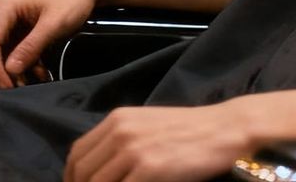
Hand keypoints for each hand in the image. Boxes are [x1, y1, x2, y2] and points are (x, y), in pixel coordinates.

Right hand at [0, 0, 102, 88]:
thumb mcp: (54, 24)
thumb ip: (31, 47)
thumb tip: (10, 70)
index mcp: (4, 5)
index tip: (8, 88)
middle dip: (0, 73)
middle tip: (18, 90)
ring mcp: (6, 20)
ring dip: (12, 72)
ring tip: (33, 81)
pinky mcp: (15, 27)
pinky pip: (10, 52)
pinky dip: (20, 66)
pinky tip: (38, 72)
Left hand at [64, 102, 256, 181]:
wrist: (223, 128)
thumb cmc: (188, 130)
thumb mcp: (147, 127)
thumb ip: (121, 142)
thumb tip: (101, 170)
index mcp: (118, 119)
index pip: (77, 153)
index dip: (72, 178)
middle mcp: (120, 131)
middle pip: (82, 172)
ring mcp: (134, 150)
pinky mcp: (149, 168)